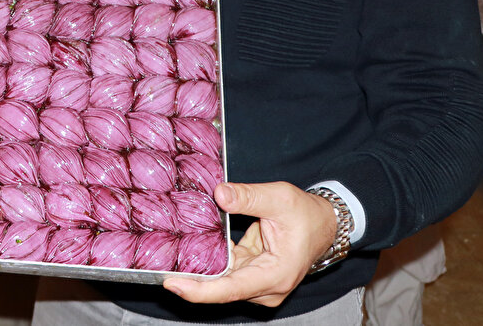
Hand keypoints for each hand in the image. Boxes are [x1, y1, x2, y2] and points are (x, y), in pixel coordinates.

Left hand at [162, 182, 336, 307]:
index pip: (230, 288)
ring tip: (168, 255)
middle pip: (221, 288)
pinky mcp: (251, 274)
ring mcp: (258, 283)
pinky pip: (224, 270)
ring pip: (220, 280)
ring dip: (197, 269)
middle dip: (190, 279)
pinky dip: (208, 260)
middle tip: (158, 265)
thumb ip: (249, 196)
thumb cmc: (307, 214)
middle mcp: (265, 287)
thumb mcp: (279, 198)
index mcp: (275, 275)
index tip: (172, 284)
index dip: (199, 290)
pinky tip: (188, 248)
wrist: (324, 223)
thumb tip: (219, 193)